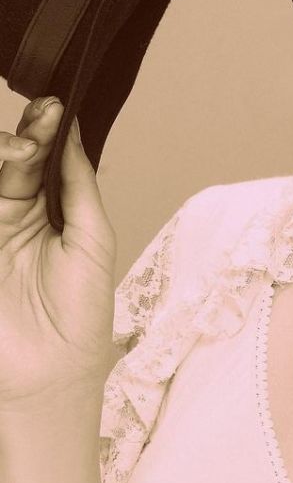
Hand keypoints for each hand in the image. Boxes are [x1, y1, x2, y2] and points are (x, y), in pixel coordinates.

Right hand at [0, 96, 116, 410]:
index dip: (44, 130)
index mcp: (49, 211)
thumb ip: (79, 187)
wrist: (47, 375)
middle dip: (23, 137)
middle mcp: (12, 214)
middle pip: (9, 159)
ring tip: (21, 156)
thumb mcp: (93, 242)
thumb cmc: (79, 316)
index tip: (53, 107)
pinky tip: (5, 169)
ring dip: (4, 154)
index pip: (42, 157)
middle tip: (37, 129)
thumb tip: (72, 133)